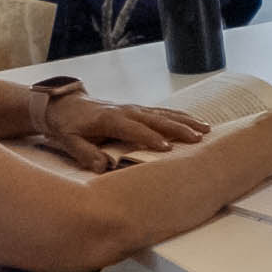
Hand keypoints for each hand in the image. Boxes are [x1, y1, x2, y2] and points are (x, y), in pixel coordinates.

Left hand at [42, 96, 210, 169]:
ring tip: (206, 129)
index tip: (167, 149)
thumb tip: (101, 166)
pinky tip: (195, 122)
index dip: (150, 138)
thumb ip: (84, 153)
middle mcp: (126, 110)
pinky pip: (163, 112)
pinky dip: (180, 116)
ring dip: (186, 121)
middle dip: (179, 128)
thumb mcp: (69, 141)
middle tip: (198, 138)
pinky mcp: (138, 109)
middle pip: (156, 119)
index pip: (134, 129)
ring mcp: (134, 108)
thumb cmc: (67, 126)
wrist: (64, 105)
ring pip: (164, 114)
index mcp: (110, 119)